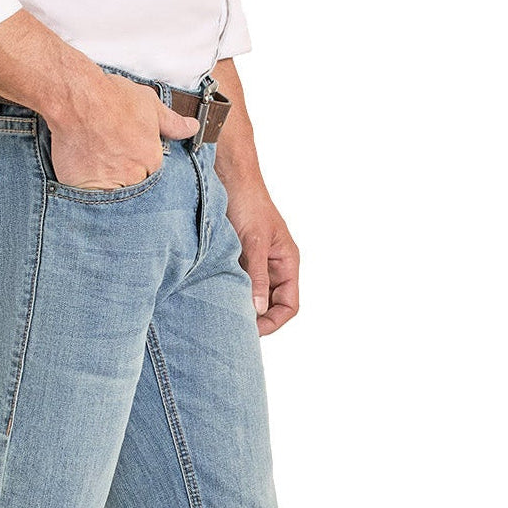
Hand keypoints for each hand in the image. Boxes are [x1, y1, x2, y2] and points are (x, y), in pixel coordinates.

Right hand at [46, 73, 198, 189]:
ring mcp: (109, 186)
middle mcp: (133, 177)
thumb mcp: (148, 104)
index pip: (150, 172)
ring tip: (95, 162)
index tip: (125, 151)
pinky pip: (89, 199)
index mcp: (151, 160)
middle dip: (122, 175)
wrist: (77, 99)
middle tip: (108, 155)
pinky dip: (86, 190)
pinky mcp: (85, 190)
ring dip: (105, 184)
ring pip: (111, 195)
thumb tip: (192, 128)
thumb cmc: (112, 98)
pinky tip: (83, 171)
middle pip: (132, 186)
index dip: (137, 162)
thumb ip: (172, 122)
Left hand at [223, 173, 299, 335]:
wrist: (229, 178)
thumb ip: (257, 276)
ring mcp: (257, 264)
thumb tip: (258, 309)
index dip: (274, 321)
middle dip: (258, 320)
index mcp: (287, 262)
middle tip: (236, 328)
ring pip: (255, 298)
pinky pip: (239, 285)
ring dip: (243, 307)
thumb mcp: (254, 242)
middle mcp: (274, 266)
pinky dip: (231, 294)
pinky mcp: (239, 260)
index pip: (289, 305)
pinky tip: (218, 298)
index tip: (253, 329)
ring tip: (225, 315)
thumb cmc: (248, 203)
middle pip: (273, 306)